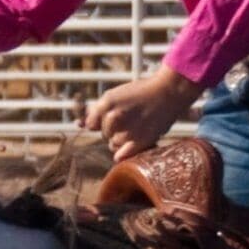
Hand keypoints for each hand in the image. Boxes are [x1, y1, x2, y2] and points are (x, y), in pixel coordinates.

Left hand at [81, 64, 204, 158]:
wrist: (168, 92)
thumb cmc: (141, 92)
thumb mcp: (115, 95)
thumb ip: (97, 110)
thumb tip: (79, 124)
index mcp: (106, 103)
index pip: (90, 124)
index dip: (99, 123)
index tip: (112, 119)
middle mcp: (113, 117)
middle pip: (103, 135)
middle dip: (112, 130)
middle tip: (130, 120)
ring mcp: (126, 131)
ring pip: (113, 145)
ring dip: (121, 140)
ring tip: (137, 128)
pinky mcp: (139, 142)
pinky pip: (120, 156)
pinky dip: (123, 153)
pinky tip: (133, 143)